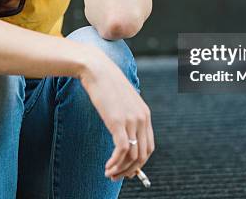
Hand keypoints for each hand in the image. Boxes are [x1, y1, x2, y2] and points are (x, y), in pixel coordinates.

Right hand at [79, 49, 154, 180]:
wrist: (97, 69)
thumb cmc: (105, 84)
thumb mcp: (121, 101)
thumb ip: (125, 116)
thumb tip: (121, 132)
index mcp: (145, 114)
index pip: (149, 146)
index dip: (139, 162)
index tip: (126, 169)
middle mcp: (142, 118)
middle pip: (143, 154)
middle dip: (131, 170)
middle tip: (117, 177)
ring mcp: (131, 120)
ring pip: (132, 156)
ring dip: (121, 169)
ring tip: (109, 174)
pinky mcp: (118, 122)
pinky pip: (121, 150)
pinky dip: (115, 163)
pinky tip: (107, 167)